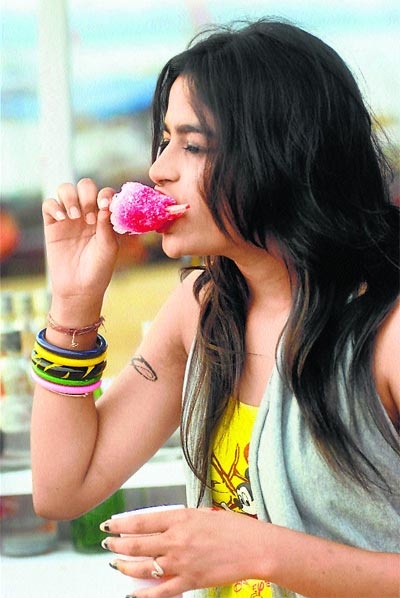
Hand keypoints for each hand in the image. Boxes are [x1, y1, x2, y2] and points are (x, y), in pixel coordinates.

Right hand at [42, 178, 118, 304]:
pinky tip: (62, 218)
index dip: (105, 194)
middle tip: (90, 216)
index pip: (105, 193)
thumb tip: (106, 206)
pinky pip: (49, 204)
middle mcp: (87, 213)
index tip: (104, 206)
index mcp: (104, 217)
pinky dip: (54, 206)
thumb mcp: (109, 248)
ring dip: (71, 198)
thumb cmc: (99, 269)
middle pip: (85, 186)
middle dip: (87, 195)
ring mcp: (69, 218)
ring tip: (76, 217)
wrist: (79, 289)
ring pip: (65, 189)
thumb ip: (108, 226)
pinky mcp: (52, 225)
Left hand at [101, 507, 268, 596]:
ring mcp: (181, 562)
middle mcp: (176, 540)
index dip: (121, 524)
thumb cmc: (233, 527)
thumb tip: (163, 524)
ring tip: (115, 563)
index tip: (110, 524)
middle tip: (107, 543)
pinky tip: (132, 593)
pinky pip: (160, 591)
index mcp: (180, 518)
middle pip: (137, 544)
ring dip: (124, 566)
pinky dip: (143, 594)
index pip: (141, 521)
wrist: (254, 548)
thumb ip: (181, 519)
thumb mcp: (203, 513)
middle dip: (117, 544)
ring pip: (143, 567)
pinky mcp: (190, 581)